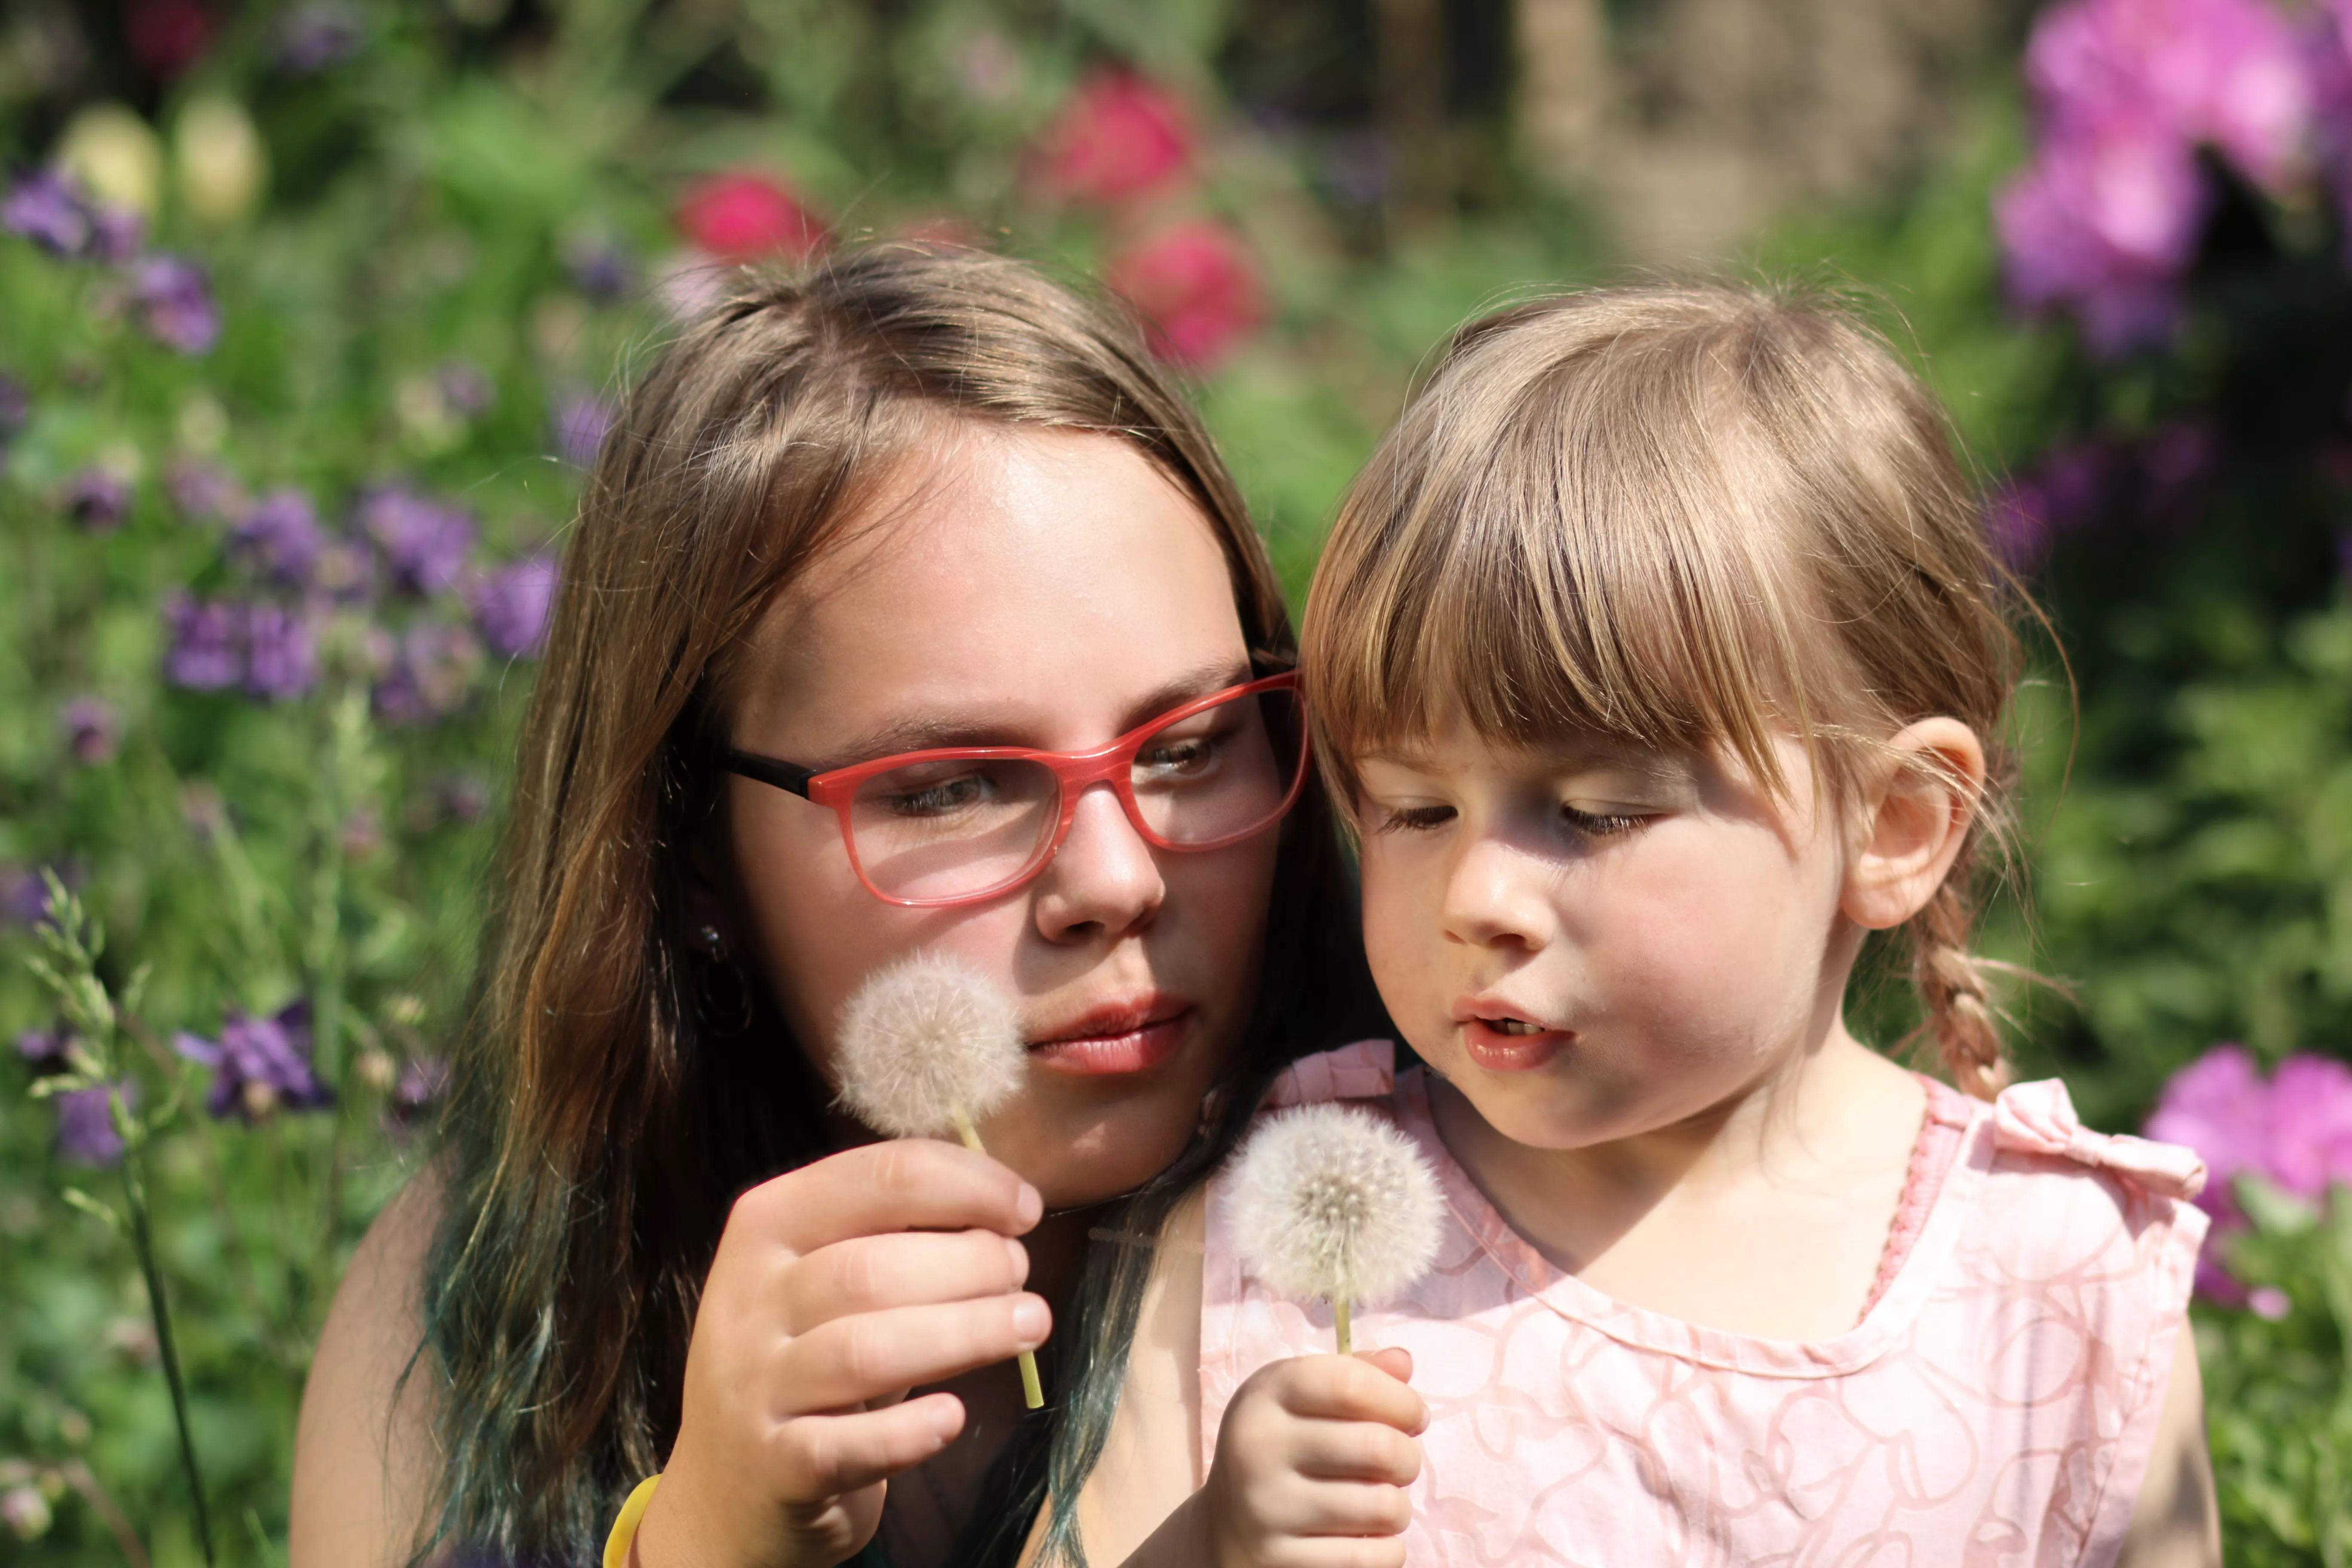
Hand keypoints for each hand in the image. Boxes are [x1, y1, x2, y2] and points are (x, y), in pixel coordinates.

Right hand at [632, 1139, 1051, 1567]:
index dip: (965, 1185)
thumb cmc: (808, 1363)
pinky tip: (953, 1416)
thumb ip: (897, 1238)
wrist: (727, 1493)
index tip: (1026, 1207)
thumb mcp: (829, 1283)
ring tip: (1032, 1324)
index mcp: (767, 1227)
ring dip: (963, 1333)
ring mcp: (754, 1389)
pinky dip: (907, 1431)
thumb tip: (1007, 1208)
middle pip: (871, 1268)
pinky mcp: (775, 1469)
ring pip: (865, 1351)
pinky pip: (845, 1448)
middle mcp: (749, 1301)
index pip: (875, 1179)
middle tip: (1022, 1275)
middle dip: (969, 1263)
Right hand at [1192, 1349, 1424, 1567]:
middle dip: (1408, 1457)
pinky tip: (1367, 1536)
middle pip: (1378, 1446)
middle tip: (1401, 1463)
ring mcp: (1267, 1510)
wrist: (1224, 1527)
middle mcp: (1259, 1449)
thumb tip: (1402, 1363)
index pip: (1350, 1384)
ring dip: (1398, 1506)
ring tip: (1379, 1500)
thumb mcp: (1301, 1399)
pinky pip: (1372, 1558)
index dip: (1400, 1400)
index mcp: (1265, 1397)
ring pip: (1383, 1507)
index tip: (1413, 1416)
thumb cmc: (1281, 1448)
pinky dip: (1388, 1549)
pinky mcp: (1281, 1562)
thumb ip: (1355, 1373)